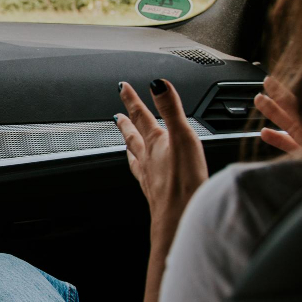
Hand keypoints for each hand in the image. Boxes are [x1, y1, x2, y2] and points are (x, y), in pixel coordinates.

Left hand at [115, 79, 207, 253]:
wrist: (179, 218)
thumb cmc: (183, 181)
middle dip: (127, 122)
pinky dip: (139, 167)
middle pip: (133, 136)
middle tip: (117, 114)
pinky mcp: (155, 192)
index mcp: (155, 143)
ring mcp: (149, 176)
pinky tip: (141, 172)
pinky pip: (141, 174)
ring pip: (134, 156)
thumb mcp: (182, 136)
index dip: (132, 100)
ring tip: (125, 141)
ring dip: (130, 145)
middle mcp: (148, 158)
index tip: (122, 87)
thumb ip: (170, 109)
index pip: (140, 116)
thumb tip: (157, 84)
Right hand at [254, 75, 301, 152]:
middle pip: (293, 106)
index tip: (273, 78)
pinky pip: (288, 143)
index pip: (298, 99)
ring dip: (272, 111)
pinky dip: (276, 138)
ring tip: (258, 100)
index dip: (286, 88)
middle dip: (278, 93)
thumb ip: (292, 106)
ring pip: (289, 122)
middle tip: (267, 81)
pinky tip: (264, 132)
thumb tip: (281, 107)